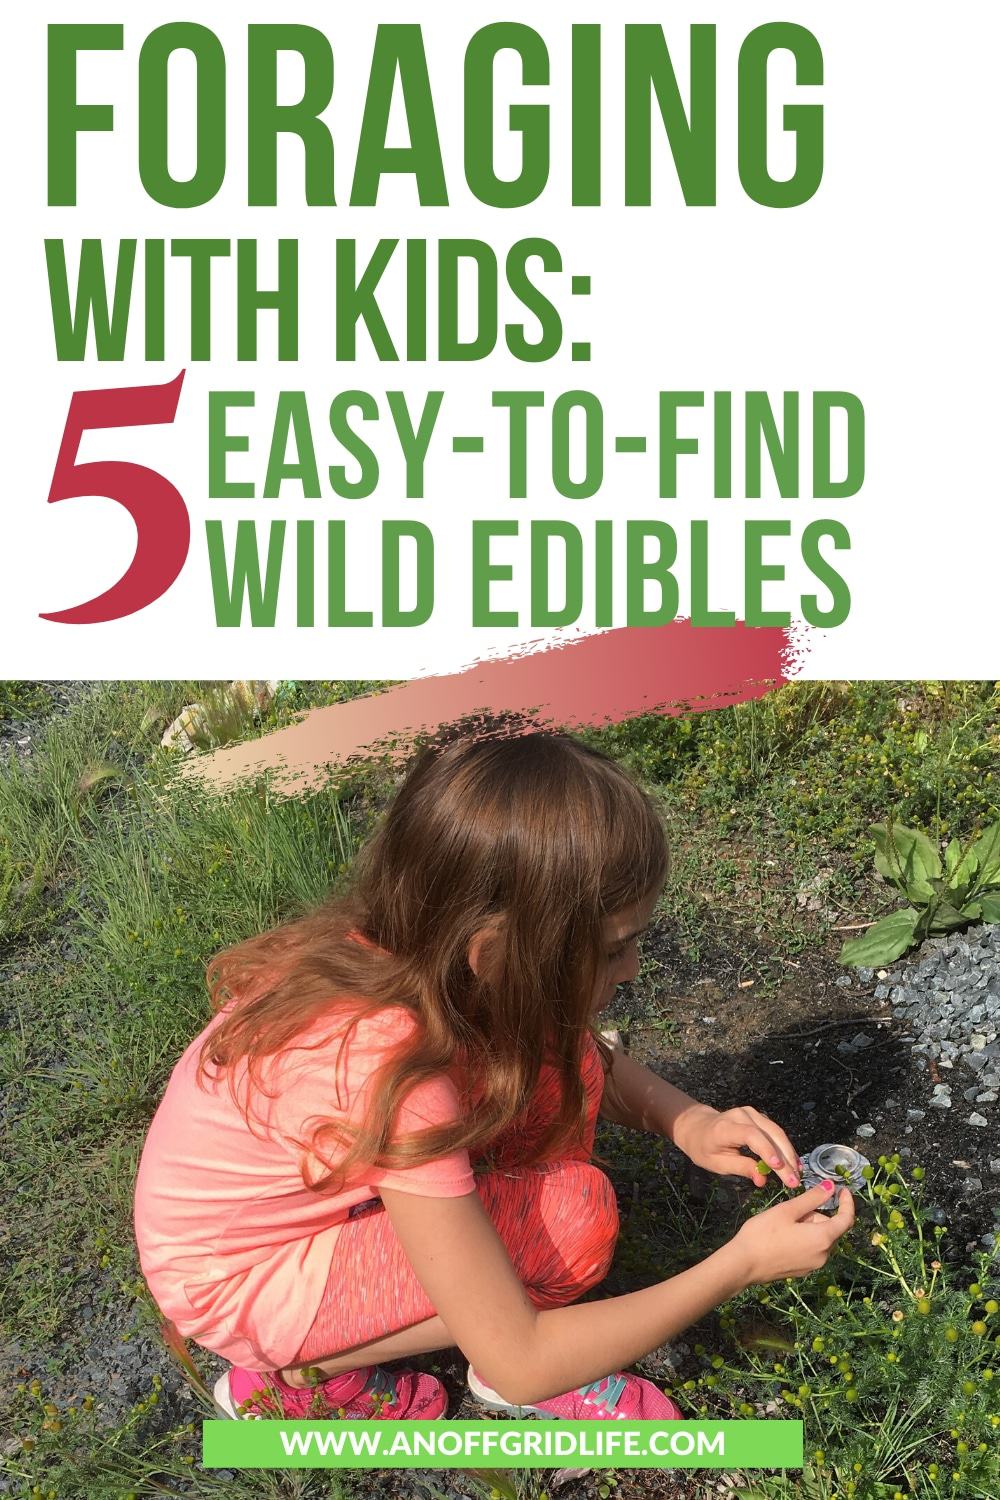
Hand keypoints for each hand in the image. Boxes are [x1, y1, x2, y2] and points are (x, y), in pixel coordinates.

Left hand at [674, 1103, 801, 1188]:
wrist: (697, 1126)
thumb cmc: (704, 1147)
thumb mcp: (716, 1163)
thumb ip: (740, 1168)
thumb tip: (762, 1180)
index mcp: (726, 1127)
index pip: (751, 1135)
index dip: (766, 1150)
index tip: (778, 1167)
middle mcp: (741, 1115)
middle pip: (769, 1134)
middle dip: (785, 1158)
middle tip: (794, 1181)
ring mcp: (751, 1113)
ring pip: (776, 1132)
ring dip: (789, 1154)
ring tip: (797, 1175)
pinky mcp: (758, 1116)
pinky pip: (775, 1132)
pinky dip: (785, 1147)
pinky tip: (793, 1163)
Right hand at [729, 1180, 855, 1285]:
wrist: (743, 1265)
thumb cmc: (764, 1233)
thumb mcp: (787, 1210)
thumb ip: (812, 1198)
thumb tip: (831, 1186)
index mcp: (823, 1238)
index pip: (846, 1220)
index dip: (847, 1203)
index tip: (842, 1190)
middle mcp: (824, 1255)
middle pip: (829, 1228)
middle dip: (815, 1214)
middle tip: (792, 1209)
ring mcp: (813, 1266)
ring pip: (819, 1239)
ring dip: (808, 1227)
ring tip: (783, 1223)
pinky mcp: (803, 1271)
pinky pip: (811, 1249)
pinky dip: (804, 1239)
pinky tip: (782, 1237)